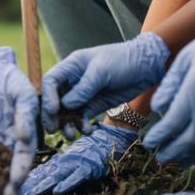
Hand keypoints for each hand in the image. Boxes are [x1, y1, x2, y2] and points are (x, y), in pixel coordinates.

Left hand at [0, 47, 38, 194]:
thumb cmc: (12, 81)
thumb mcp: (24, 95)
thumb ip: (25, 115)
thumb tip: (24, 136)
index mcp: (25, 132)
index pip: (25, 156)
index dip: (22, 171)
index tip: (18, 183)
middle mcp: (9, 138)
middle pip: (8, 165)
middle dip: (7, 183)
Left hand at [18, 123, 136, 194]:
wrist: (111, 137)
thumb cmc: (92, 146)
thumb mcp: (72, 156)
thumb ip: (58, 165)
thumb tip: (43, 175)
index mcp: (59, 161)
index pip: (39, 172)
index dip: (25, 181)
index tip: (11, 189)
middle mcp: (64, 162)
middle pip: (42, 175)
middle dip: (27, 186)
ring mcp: (76, 165)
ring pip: (55, 176)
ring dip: (41, 187)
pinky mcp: (89, 167)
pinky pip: (77, 177)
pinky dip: (67, 183)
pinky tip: (57, 190)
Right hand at [41, 33, 168, 136]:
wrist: (147, 66)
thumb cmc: (122, 60)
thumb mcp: (102, 70)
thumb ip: (84, 88)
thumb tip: (65, 105)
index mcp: (71, 67)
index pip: (50, 82)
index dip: (47, 97)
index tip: (53, 111)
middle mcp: (73, 81)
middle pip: (54, 100)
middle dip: (52, 116)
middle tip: (53, 130)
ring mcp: (83, 95)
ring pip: (67, 112)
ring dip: (66, 124)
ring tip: (71, 134)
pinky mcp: (94, 105)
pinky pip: (82, 118)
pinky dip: (82, 126)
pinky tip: (88, 130)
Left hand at [143, 6, 194, 165]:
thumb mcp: (185, 59)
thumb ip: (170, 85)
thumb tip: (157, 109)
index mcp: (194, 91)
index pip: (171, 125)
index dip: (158, 138)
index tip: (148, 143)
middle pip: (189, 141)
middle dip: (172, 152)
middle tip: (161, 158)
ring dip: (193, 157)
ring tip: (180, 160)